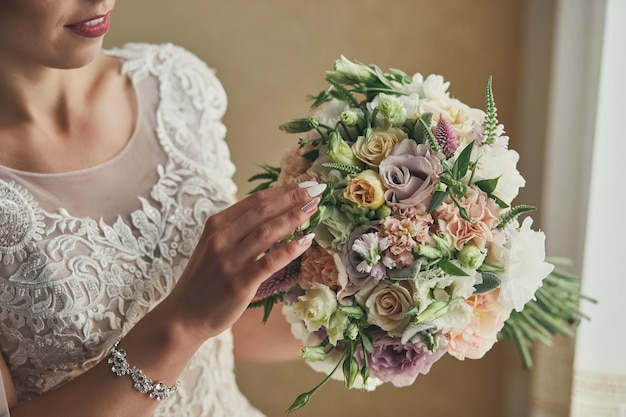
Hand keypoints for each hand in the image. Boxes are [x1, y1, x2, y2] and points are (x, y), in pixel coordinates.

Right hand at [164, 181, 325, 342]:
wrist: (184, 316)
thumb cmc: (205, 280)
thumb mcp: (214, 246)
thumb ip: (238, 229)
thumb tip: (274, 213)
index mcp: (216, 225)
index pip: (254, 201)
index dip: (282, 190)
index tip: (304, 184)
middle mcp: (221, 238)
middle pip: (262, 210)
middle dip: (292, 197)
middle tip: (316, 190)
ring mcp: (229, 260)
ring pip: (267, 231)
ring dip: (294, 217)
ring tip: (314, 208)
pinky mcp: (239, 282)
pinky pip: (270, 261)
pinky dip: (291, 249)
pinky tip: (307, 240)